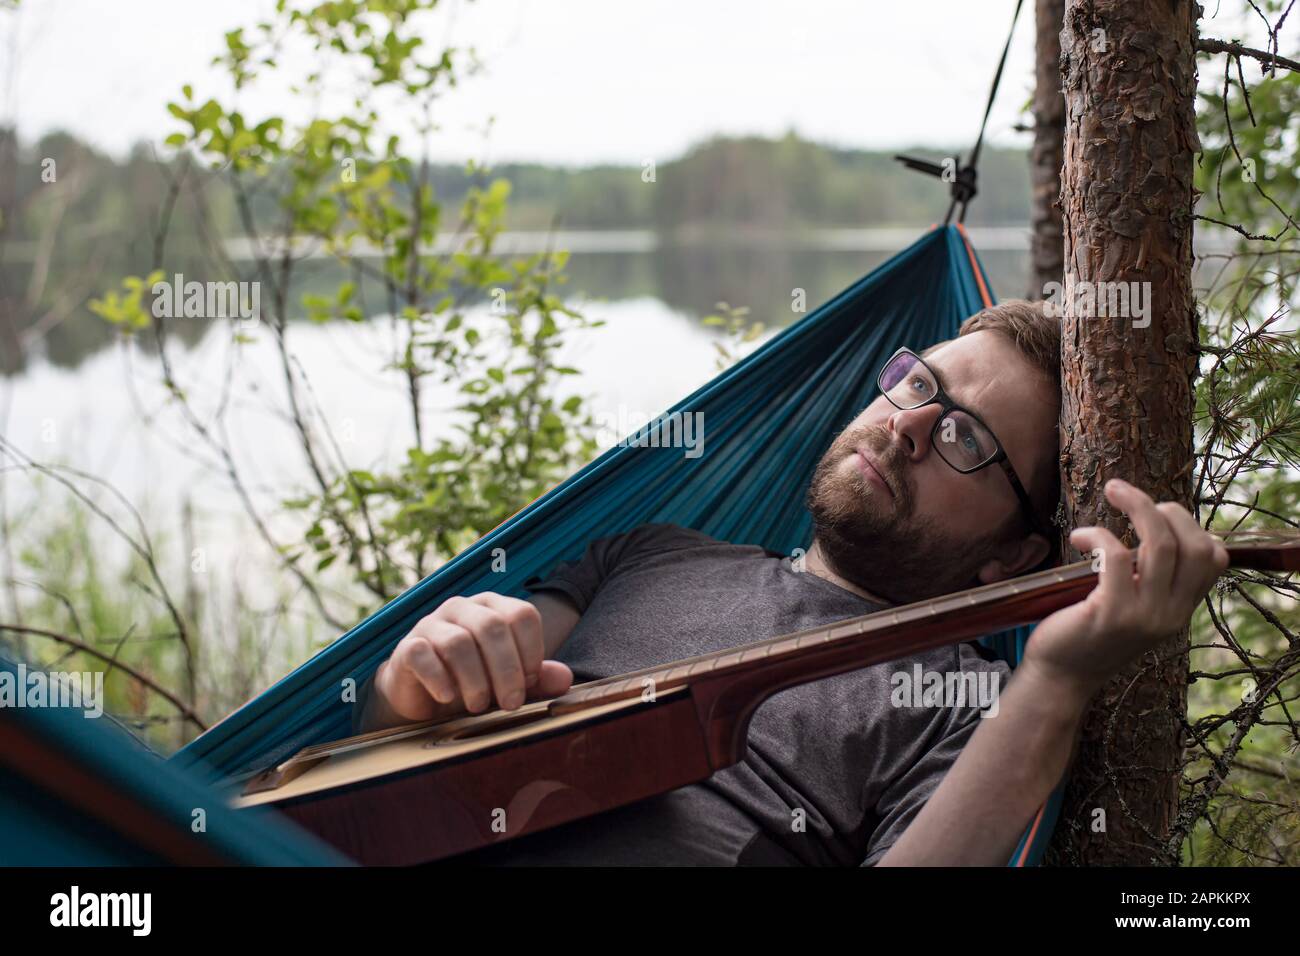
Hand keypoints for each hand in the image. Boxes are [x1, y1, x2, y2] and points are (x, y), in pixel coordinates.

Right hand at [373, 592, 572, 724]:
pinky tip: (449, 698)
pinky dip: (440, 679)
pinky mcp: (408, 646)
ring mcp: (432, 623)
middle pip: (492, 627)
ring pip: (459, 642)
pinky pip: (423, 654)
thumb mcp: (509, 682)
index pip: (522, 614)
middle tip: (511, 704)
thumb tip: (566, 678)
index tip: (530, 682)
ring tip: (479, 706)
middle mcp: (463, 608)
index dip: (531, 651)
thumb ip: (538, 679)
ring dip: (475, 680)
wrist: (422, 696)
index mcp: (494, 608)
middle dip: (507, 670)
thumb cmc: (472, 683)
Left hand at [1020, 478, 1228, 700]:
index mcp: (1181, 610)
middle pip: (1195, 546)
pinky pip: (1117, 557)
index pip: (1215, 560)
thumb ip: (1151, 578)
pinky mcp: (1110, 614)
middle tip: (1128, 494)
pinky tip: (1080, 538)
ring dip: (1137, 506)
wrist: (1060, 676)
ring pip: (1161, 544)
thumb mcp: (1135, 607)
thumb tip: (1153, 527)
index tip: (1159, 514)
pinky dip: (1099, 536)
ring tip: (1113, 491)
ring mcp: (1144, 616)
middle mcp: (1171, 615)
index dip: (1193, 526)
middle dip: (1166, 509)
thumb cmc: (1090, 632)